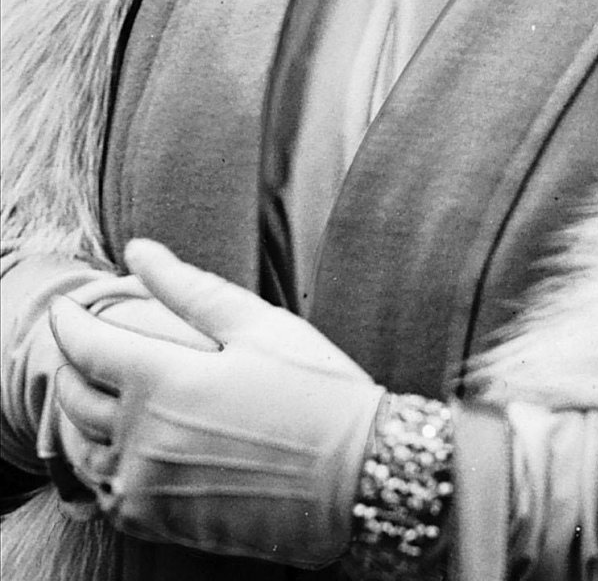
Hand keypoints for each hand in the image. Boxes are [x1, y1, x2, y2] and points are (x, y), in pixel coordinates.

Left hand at [50, 239, 384, 567]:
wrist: (356, 476)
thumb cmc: (315, 390)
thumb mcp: (257, 325)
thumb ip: (188, 287)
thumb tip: (139, 248)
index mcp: (164, 380)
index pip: (87, 346)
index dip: (69, 322)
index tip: (67, 308)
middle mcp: (144, 438)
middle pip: (75, 398)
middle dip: (71, 367)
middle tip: (81, 348)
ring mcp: (149, 487)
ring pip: (84, 453)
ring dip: (79, 420)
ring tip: (95, 397)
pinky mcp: (162, 523)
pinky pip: (108, 495)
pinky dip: (102, 467)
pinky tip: (123, 451)